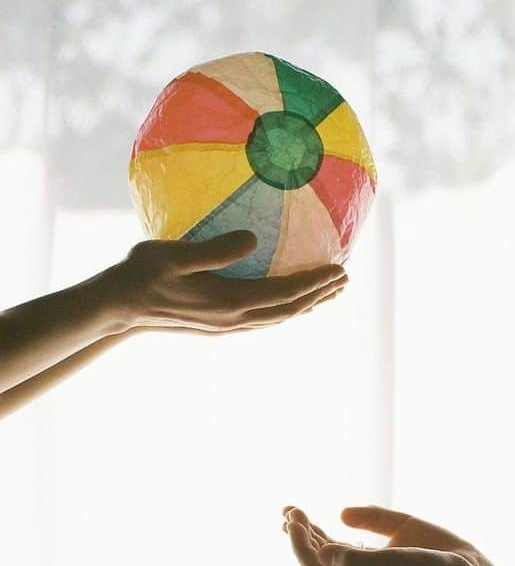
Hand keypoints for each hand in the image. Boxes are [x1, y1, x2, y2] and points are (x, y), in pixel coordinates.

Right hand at [98, 230, 347, 333]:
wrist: (118, 308)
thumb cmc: (140, 274)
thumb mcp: (174, 254)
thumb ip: (215, 249)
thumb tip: (252, 239)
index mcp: (231, 301)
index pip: (286, 293)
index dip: (315, 282)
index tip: (339, 269)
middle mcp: (236, 319)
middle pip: (290, 309)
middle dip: (319, 294)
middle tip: (344, 279)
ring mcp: (228, 325)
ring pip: (279, 318)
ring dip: (306, 304)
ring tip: (327, 292)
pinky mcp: (220, 325)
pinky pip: (264, 320)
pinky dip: (285, 310)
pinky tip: (288, 303)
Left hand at [283, 505, 484, 565]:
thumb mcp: (394, 565)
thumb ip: (356, 558)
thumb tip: (323, 551)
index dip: (300, 546)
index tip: (293, 521)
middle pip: (321, 562)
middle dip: (302, 536)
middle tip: (289, 510)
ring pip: (333, 554)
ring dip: (313, 534)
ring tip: (293, 514)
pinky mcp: (386, 560)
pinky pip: (353, 547)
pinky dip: (335, 534)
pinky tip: (327, 521)